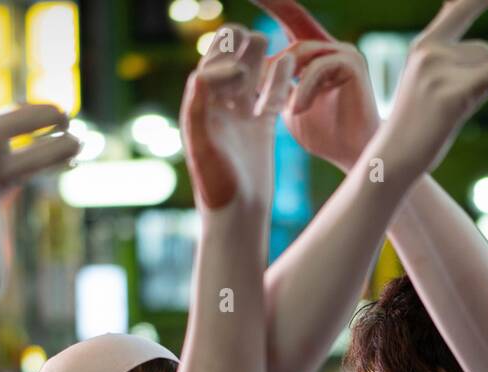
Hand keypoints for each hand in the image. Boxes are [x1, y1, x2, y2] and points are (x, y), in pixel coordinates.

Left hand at [181, 24, 294, 211]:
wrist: (239, 218)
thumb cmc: (218, 188)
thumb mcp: (202, 146)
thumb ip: (198, 106)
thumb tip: (204, 72)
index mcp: (200, 110)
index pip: (208, 68)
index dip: (221, 57)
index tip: (238, 59)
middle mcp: (218, 111)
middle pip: (227, 66)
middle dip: (237, 49)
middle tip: (251, 38)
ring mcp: (240, 119)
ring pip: (250, 77)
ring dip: (256, 59)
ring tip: (265, 41)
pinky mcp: (261, 130)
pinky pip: (270, 97)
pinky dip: (278, 80)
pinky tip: (289, 65)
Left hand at [252, 1, 379, 169]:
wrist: (353, 156)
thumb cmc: (324, 135)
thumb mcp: (288, 106)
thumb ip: (274, 86)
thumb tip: (247, 72)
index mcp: (313, 54)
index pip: (287, 22)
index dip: (270, 5)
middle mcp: (330, 46)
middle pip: (295, 16)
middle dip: (273, 3)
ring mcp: (343, 52)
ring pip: (300, 50)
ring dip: (279, 76)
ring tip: (268, 102)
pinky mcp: (353, 64)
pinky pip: (317, 67)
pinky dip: (302, 89)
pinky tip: (295, 110)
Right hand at [374, 0, 487, 178]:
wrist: (393, 157)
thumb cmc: (415, 122)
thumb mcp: (426, 78)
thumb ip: (448, 49)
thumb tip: (468, 24)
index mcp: (423, 45)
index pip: (459, 7)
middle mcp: (430, 51)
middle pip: (481, 50)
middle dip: (483, 62)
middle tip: (461, 89)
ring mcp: (440, 72)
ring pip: (487, 69)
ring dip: (479, 91)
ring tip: (450, 113)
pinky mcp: (455, 95)